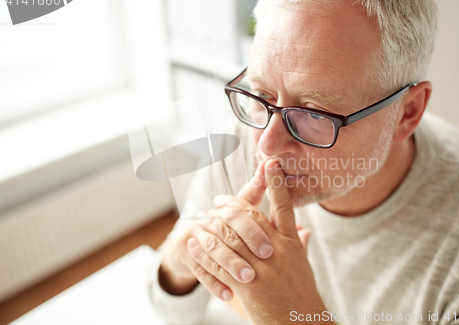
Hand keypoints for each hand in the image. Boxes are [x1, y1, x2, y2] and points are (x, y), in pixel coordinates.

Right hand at [158, 160, 273, 299]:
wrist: (189, 247)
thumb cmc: (224, 231)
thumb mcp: (240, 213)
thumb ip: (255, 192)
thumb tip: (268, 164)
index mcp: (226, 207)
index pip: (243, 206)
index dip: (258, 220)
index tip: (274, 239)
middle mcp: (209, 216)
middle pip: (228, 224)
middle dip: (248, 240)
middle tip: (266, 255)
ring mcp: (195, 234)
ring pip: (214, 248)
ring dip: (231, 264)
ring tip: (248, 279)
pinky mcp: (184, 252)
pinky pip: (199, 269)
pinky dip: (214, 283)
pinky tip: (228, 294)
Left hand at [187, 160, 326, 323]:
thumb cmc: (302, 296)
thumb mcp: (304, 267)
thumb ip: (302, 245)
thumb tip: (305, 230)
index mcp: (293, 244)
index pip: (285, 206)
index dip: (277, 183)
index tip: (270, 163)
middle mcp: (279, 251)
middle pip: (251, 216)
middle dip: (232, 203)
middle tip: (218, 199)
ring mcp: (263, 267)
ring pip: (232, 236)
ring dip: (215, 223)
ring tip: (204, 216)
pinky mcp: (249, 286)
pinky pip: (222, 262)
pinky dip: (207, 251)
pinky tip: (197, 242)